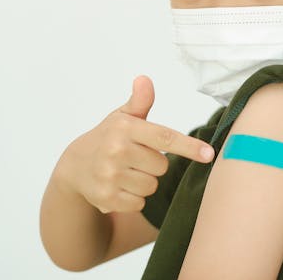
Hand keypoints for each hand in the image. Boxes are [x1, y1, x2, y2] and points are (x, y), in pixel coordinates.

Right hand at [53, 75, 214, 213]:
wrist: (74, 166)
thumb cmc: (107, 138)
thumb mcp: (122, 117)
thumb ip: (140, 101)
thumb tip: (144, 79)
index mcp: (125, 127)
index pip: (164, 137)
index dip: (189, 146)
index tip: (209, 154)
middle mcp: (116, 150)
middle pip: (161, 166)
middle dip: (153, 164)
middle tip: (135, 158)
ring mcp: (110, 175)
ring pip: (151, 186)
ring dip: (144, 182)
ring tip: (126, 172)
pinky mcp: (106, 198)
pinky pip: (139, 203)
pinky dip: (133, 198)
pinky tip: (119, 186)